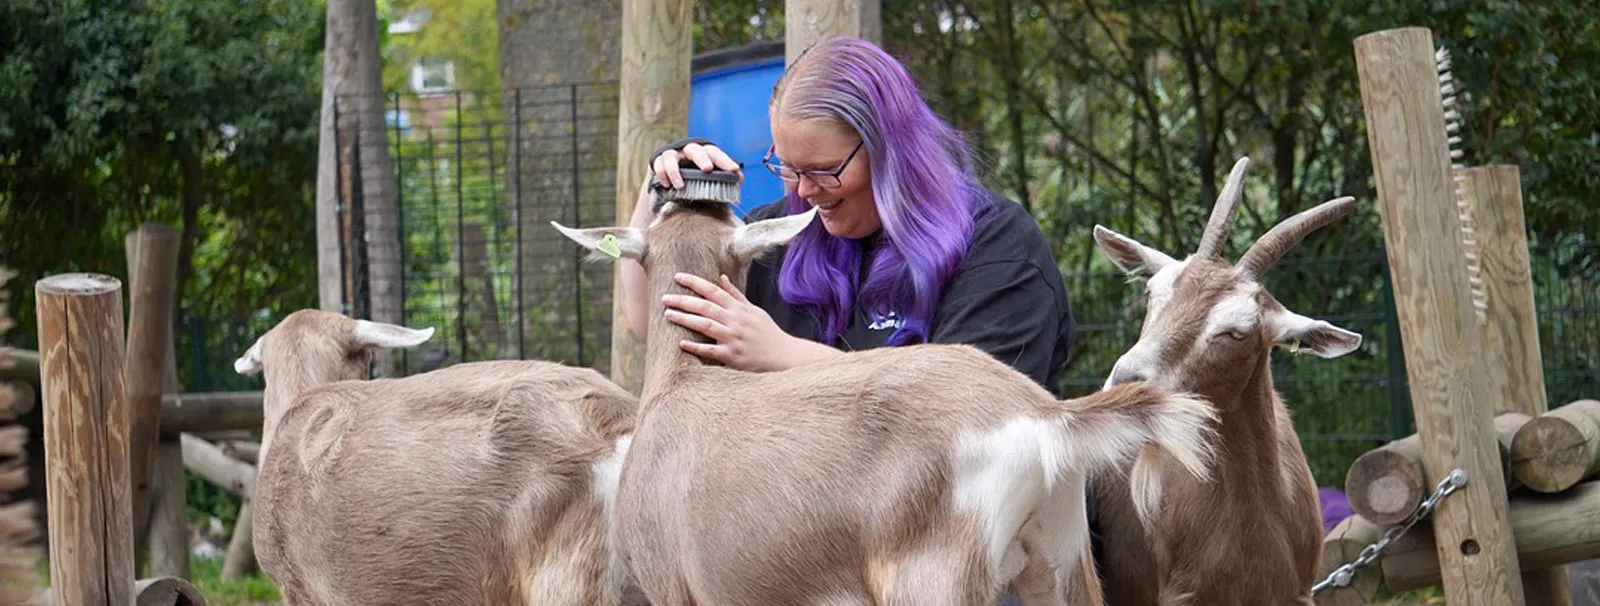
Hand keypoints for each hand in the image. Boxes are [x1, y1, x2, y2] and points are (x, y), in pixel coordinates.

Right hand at [652, 141, 742, 188]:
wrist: (674, 179)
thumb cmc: (697, 176)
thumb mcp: (711, 177)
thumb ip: (725, 178)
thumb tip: (739, 178)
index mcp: (704, 153)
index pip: (715, 153)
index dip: (725, 161)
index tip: (734, 170)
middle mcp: (688, 151)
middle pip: (695, 149)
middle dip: (701, 159)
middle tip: (708, 169)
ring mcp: (673, 155)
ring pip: (671, 157)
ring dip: (675, 171)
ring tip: (680, 186)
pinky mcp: (659, 161)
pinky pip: (658, 165)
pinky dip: (662, 174)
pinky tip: (667, 185)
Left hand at [663, 272, 805, 371]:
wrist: (784, 356)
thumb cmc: (767, 333)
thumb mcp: (754, 310)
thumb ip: (736, 296)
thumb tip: (721, 278)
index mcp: (740, 308)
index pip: (714, 291)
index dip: (695, 282)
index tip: (678, 277)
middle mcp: (735, 321)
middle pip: (705, 307)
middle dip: (683, 300)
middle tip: (665, 298)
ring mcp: (734, 338)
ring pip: (705, 325)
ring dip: (685, 319)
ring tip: (668, 315)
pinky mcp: (732, 356)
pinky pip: (710, 351)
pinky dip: (696, 347)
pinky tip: (681, 343)